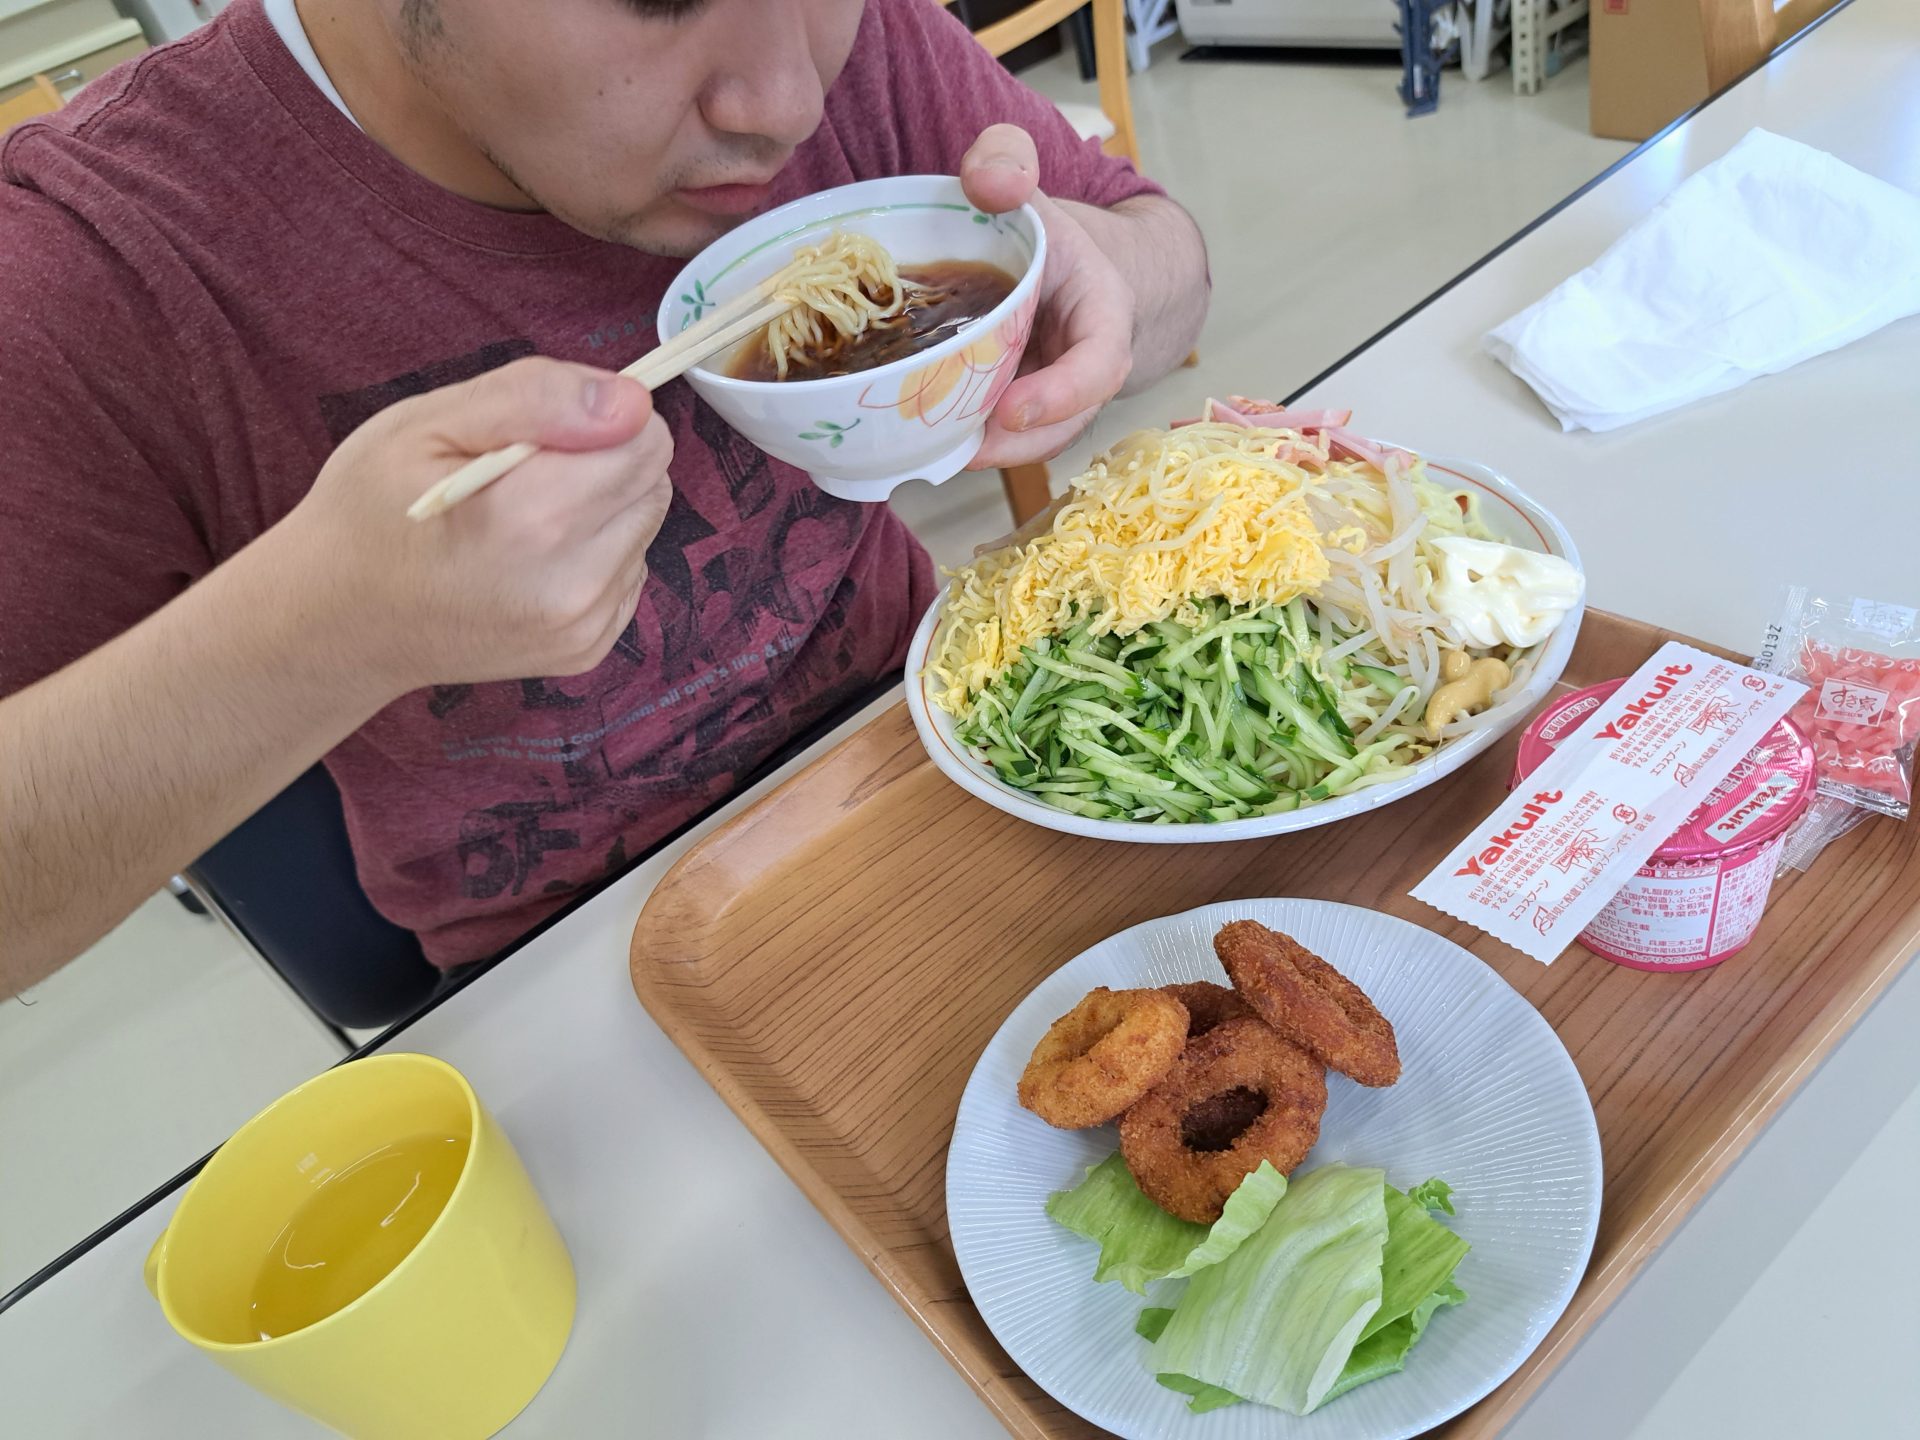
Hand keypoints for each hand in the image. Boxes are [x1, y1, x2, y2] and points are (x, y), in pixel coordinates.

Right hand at [275, 357, 672, 693]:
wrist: (337, 623)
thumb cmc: (369, 511)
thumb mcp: (428, 423)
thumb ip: (537, 398)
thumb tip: (630, 401)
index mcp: (534, 517)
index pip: (646, 441)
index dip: (599, 419)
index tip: (540, 433)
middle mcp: (572, 583)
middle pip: (652, 483)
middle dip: (602, 463)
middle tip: (521, 476)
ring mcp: (582, 626)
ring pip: (644, 527)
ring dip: (600, 510)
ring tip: (520, 520)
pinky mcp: (586, 650)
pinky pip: (628, 571)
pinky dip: (594, 555)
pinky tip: (528, 559)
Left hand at [960, 124, 1135, 469]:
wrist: (1062, 268)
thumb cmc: (1047, 231)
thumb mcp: (1028, 185)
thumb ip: (1009, 161)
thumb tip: (987, 182)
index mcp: (1102, 313)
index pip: (1101, 364)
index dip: (1062, 393)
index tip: (1011, 408)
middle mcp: (1085, 369)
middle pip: (1064, 423)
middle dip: (1015, 442)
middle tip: (959, 446)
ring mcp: (1055, 399)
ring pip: (1031, 442)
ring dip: (985, 452)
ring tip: (930, 449)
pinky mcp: (1023, 415)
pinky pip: (1004, 439)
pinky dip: (967, 444)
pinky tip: (921, 441)